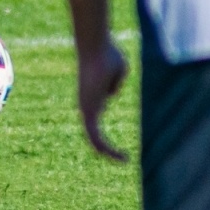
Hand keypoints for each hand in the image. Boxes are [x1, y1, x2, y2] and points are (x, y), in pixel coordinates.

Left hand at [78, 39, 127, 160]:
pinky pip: (96, 138)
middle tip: (123, 158)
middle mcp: (86, 106)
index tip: (120, 140)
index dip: (107, 132)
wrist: (96, 48)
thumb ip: (115, 82)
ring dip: (108, 153)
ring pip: (94, 140)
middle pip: (94, 135)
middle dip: (106, 149)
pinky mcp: (88, 112)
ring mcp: (86, 110)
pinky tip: (121, 157)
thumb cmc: (107, 53)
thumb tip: (112, 92)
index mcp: (92, 97)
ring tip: (123, 160)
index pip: (96, 121)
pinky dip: (107, 150)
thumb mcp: (118, 70)